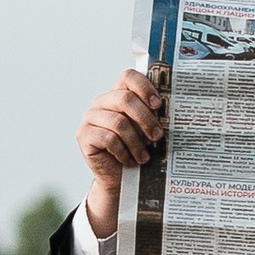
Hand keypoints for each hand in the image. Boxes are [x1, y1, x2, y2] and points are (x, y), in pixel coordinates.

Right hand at [77, 69, 162, 240]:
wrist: (118, 177)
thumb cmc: (135, 150)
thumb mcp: (146, 130)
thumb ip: (153, 116)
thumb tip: (172, 110)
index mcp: (118, 94)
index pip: (128, 77)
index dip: (145, 87)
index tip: (159, 104)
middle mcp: (102, 102)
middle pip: (125, 99)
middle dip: (146, 118)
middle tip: (158, 136)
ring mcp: (90, 117)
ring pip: (118, 122)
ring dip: (136, 142)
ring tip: (144, 156)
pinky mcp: (83, 135)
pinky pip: (108, 139)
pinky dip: (123, 152)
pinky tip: (128, 160)